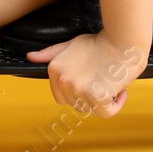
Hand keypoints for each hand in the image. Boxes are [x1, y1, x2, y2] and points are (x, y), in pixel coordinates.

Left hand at [25, 31, 148, 117]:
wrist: (122, 39)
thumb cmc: (99, 42)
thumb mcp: (70, 44)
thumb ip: (50, 53)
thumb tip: (30, 57)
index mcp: (55, 70)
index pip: (61, 97)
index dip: (77, 91)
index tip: (90, 80)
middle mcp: (64, 81)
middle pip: (76, 104)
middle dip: (89, 96)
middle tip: (102, 78)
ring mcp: (79, 89)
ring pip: (91, 109)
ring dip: (103, 100)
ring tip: (110, 81)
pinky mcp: (97, 96)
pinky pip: (106, 112)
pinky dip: (116, 105)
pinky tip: (120, 91)